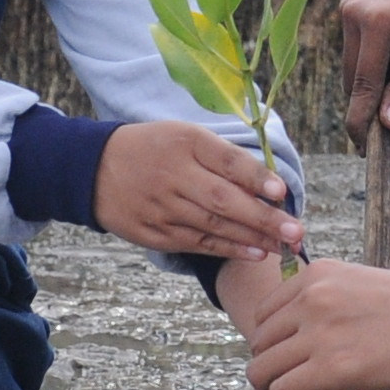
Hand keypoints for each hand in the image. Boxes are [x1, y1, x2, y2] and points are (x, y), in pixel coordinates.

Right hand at [96, 118, 299, 259]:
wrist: (94, 169)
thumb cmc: (155, 149)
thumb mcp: (185, 136)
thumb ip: (224, 157)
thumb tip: (270, 185)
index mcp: (184, 143)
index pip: (225, 160)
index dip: (255, 177)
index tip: (281, 191)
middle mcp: (173, 176)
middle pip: (223, 201)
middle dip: (263, 218)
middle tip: (296, 231)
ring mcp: (162, 208)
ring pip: (214, 227)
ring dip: (253, 238)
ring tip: (284, 246)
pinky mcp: (154, 233)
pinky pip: (198, 244)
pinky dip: (229, 249)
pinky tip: (255, 253)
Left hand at [240, 261, 389, 389]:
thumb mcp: (364, 287)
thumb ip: (329, 301)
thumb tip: (305, 330)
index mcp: (317, 274)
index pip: (263, 315)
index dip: (273, 348)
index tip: (295, 367)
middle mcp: (310, 297)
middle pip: (258, 344)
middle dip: (271, 374)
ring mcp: (319, 331)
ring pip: (261, 371)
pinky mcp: (333, 367)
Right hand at [337, 0, 389, 140]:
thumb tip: (385, 125)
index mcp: (377, 19)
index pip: (365, 82)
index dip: (363, 119)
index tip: (364, 150)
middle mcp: (353, 9)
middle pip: (353, 78)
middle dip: (372, 99)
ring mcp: (347, 5)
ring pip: (351, 67)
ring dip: (373, 79)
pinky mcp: (347, 6)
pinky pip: (353, 51)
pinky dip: (371, 62)